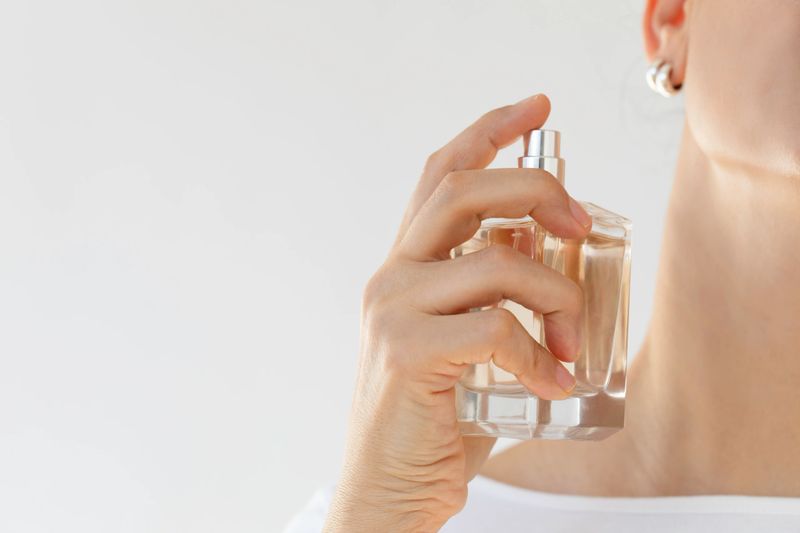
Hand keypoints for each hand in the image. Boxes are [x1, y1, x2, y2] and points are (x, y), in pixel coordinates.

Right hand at [324, 94, 591, 531]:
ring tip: (572, 343)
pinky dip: (537, 354)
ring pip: (495, 260)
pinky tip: (550, 382)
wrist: (390, 486)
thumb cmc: (437, 417)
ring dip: (555, 296)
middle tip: (581, 221)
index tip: (535, 107)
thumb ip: (497, 297)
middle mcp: (393, 274)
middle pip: (463, 189)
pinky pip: (494, 328)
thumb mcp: (469, 346)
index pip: (441, 175)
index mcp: (408, 266)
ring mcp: (393, 309)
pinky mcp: (404, 351)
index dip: (488, 131)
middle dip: (537, 188)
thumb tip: (555, 259)